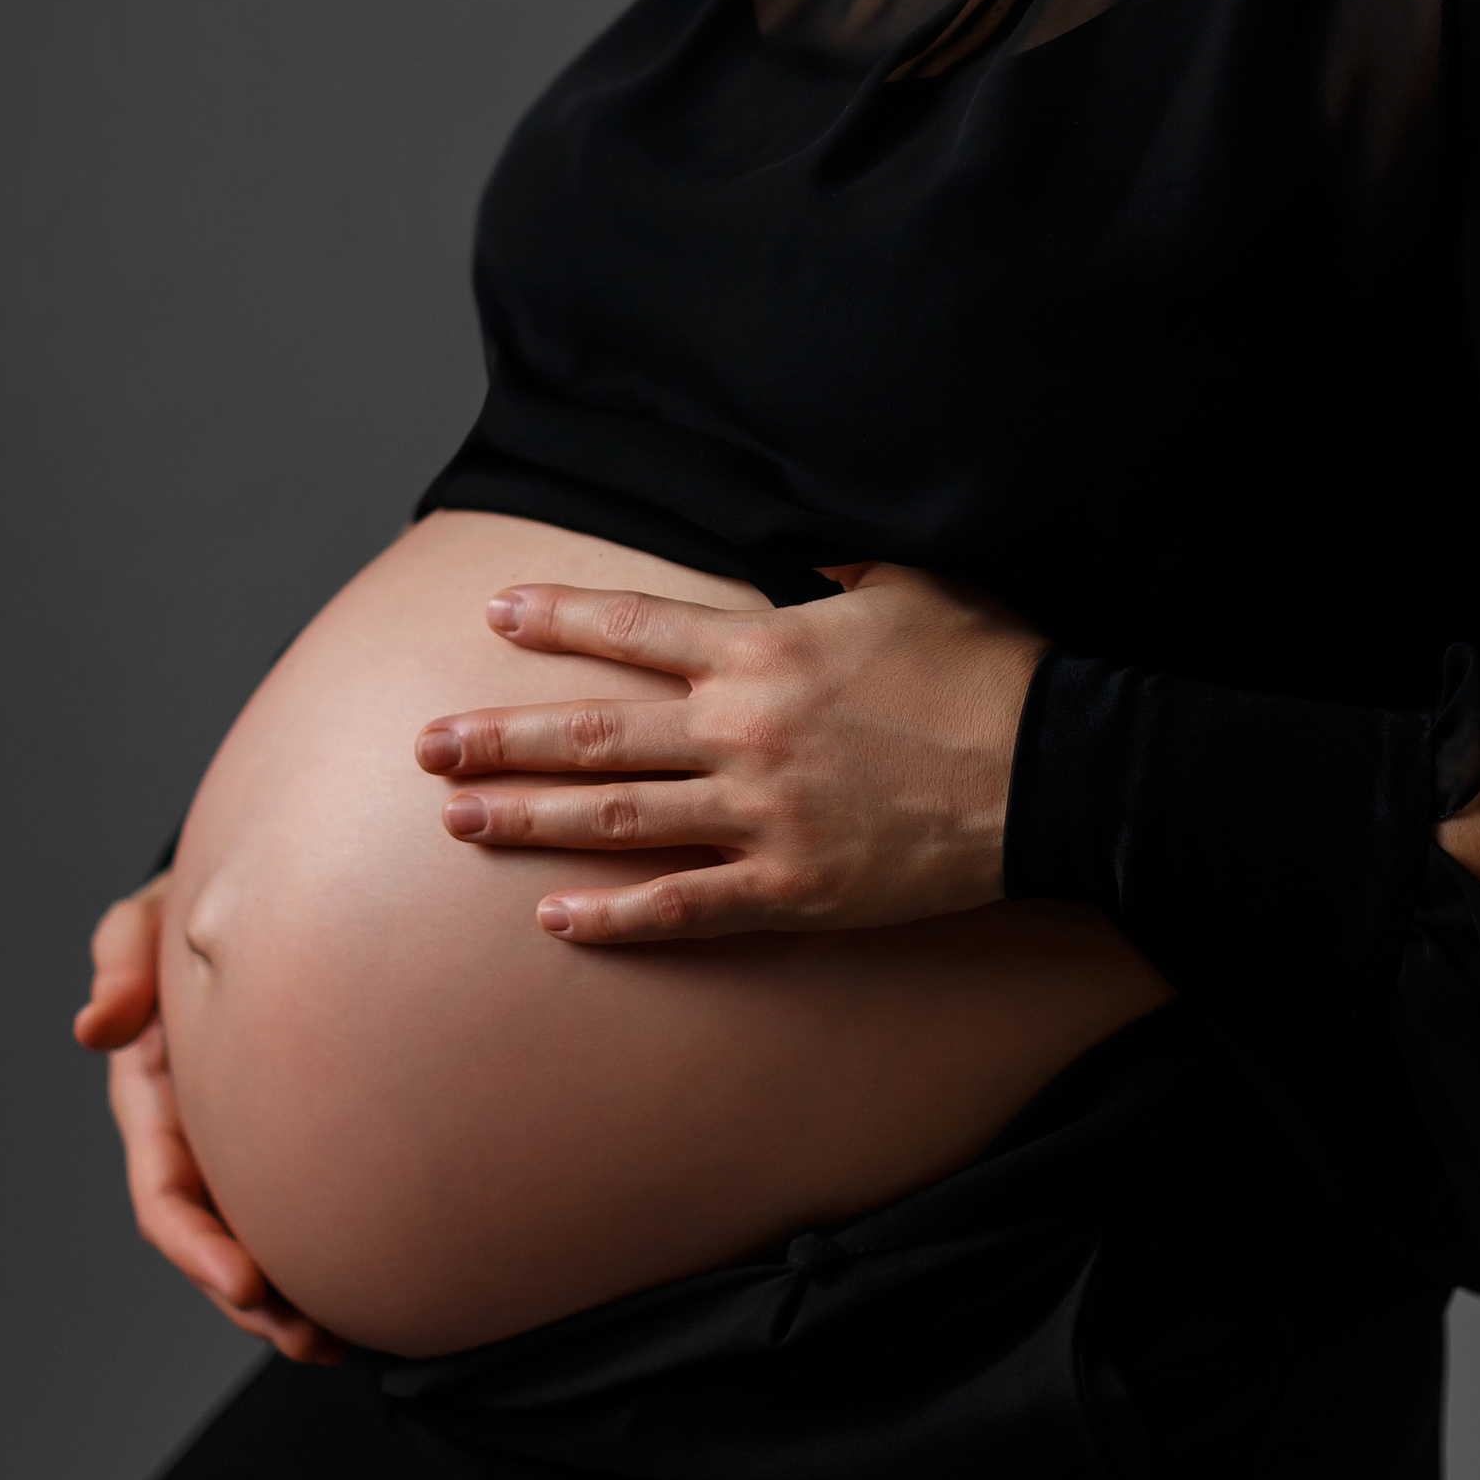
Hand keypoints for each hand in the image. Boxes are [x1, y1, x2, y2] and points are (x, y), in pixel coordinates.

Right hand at [72, 877, 343, 1364]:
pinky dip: (332, 1250)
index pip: (166, 1196)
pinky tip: (378, 1286)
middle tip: (310, 1338)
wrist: (254, 897)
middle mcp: (194, 1139)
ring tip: (339, 1342)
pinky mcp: (294, 1136)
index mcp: (152, 1102)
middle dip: (254, 1301)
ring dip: (292, 1300)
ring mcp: (241, 1145)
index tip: (245, 1283)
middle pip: (216, 1244)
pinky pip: (306, 1204)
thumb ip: (119, 961)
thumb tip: (98, 1025)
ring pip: (262, 1240)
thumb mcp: (142, 921)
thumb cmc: (183, 908)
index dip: (198, 1247)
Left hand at [413, 562, 1045, 947]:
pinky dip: (614, 917)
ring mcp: (763, 814)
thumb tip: (809, 559)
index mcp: (766, 646)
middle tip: (425, 745)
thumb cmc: (989, 666)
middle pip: (596, 730)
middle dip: (502, 736)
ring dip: (528, 820)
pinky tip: (554, 920)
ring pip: (615, 819)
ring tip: (456, 820)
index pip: (635, 627)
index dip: (559, 619)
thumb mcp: (913, 585)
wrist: (1054, 764)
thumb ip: (842, 573)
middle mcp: (744, 728)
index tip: (495, 614)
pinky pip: (684, 906)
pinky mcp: (793, 888)